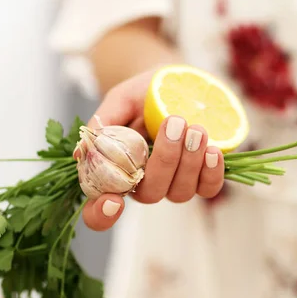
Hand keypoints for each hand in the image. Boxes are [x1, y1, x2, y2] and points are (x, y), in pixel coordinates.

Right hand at [80, 71, 224, 230]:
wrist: (178, 82)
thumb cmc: (144, 94)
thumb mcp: (122, 100)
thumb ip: (104, 123)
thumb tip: (84, 151)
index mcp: (117, 171)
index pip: (100, 210)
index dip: (101, 215)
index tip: (112, 201)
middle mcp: (145, 184)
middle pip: (150, 194)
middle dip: (164, 161)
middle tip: (175, 123)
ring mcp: (175, 183)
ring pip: (180, 192)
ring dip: (190, 162)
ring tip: (196, 128)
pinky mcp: (203, 178)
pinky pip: (208, 189)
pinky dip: (212, 172)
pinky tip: (212, 150)